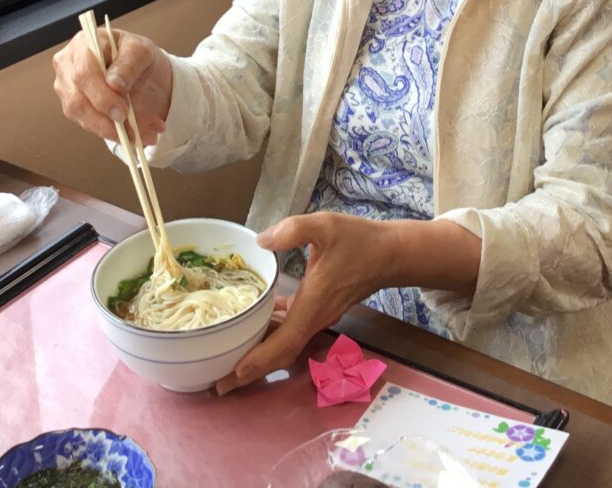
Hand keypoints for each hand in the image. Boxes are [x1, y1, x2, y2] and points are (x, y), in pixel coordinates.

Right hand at [52, 27, 170, 141]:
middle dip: (107, 120)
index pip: (84, 72)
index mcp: (84, 43)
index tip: (123, 112)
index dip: (101, 95)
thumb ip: (129, 64)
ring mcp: (67, 87)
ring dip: (113, 131)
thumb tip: (114, 84)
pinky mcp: (74, 106)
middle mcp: (68, 65)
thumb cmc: (137, 55)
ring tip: (145, 134)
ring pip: (82, 117)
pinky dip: (113, 133)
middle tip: (134, 132)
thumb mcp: (143, 52)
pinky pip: (89, 125)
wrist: (141, 69)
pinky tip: (135, 134)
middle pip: (78, 99)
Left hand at [214, 213, 395, 393]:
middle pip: (281, 354)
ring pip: (285, 343)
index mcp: (313, 305)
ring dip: (259, 353)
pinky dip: (272, 332)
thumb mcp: (325, 226)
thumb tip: (261, 241)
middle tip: (219, 384)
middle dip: (251, 371)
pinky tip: (255, 322)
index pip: (283, 344)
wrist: (392, 253)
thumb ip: (292, 231)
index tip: (231, 375)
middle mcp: (315, 317)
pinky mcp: (320, 308)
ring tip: (228, 358)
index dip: (257, 361)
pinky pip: (292, 328)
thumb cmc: (360, 241)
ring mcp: (319, 316)